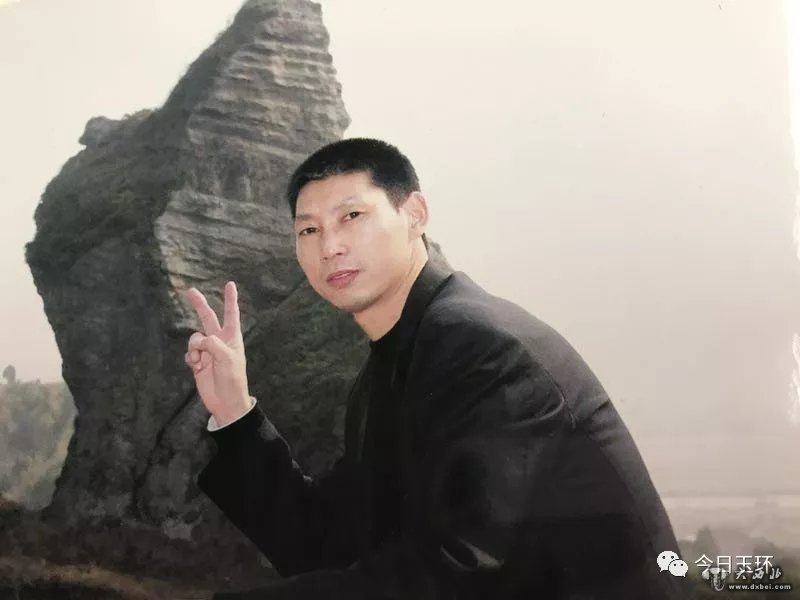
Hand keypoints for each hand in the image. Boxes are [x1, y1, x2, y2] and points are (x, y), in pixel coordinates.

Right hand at [185, 281, 251, 426]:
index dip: (230, 299)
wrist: (225, 402)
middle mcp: (219, 341)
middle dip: (199, 305)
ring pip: (194, 338)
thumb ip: (213, 344)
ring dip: (194, 347)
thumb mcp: (227, 358)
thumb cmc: (232, 380)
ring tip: (200, 361)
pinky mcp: (198, 362)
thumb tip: (199, 340)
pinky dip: (190, 358)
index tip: (230, 284)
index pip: (231, 314)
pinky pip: (189, 353)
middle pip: (208, 318)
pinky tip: (196, 367)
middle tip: (190, 291)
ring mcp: (208, 351)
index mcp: (232, 338)